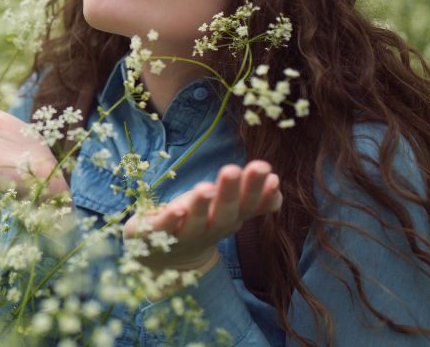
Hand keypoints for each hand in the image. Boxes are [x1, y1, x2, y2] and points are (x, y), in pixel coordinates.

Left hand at [124, 161, 281, 274]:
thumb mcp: (228, 210)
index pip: (247, 205)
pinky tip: (175, 209)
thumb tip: (275, 180)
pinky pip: (163, 229)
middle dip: (230, 192)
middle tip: (233, 169)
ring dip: (200, 206)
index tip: (270, 174)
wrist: (164, 258)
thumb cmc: (200, 223)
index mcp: (228, 219)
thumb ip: (252, 199)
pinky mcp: (154, 236)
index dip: (259, 193)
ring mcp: (182, 235)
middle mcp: (209, 230)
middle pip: (224, 213)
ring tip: (206, 187)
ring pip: (195, 223)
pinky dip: (169, 220)